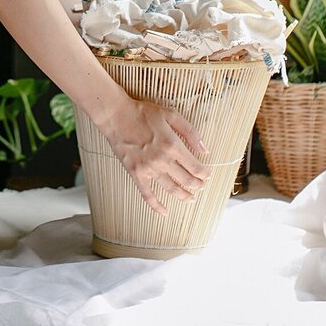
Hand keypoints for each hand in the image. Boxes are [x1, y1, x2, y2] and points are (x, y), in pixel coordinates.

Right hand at [101, 95, 210, 215]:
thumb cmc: (143, 113)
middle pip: (187, 180)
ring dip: (184, 196)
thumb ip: (190, 132)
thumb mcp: (171, 115)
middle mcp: (163, 160)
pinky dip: (156, 206)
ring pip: (171, 189)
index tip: (208, 174)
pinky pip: (148, 195)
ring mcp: (149, 169)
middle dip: (198, 185)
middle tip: (202, 186)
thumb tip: (204, 149)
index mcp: (173, 145)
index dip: (205, 174)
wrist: (117, 116)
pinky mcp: (136, 174)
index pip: (196, 167)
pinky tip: (165, 212)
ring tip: (191, 199)